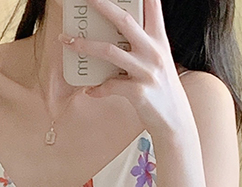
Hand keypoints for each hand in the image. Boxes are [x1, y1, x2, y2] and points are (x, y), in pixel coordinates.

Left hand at [58, 0, 192, 139]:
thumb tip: (115, 33)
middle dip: (102, 5)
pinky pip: (110, 85)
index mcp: (159, 39)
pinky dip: (97, 88)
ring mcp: (146, 71)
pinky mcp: (138, 92)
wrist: (175, 120)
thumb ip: (143, 43)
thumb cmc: (162, 88)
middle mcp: (153, 51)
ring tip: (67, 41)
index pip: (152, 6)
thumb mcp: (159, 60)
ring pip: (110, 51)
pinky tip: (90, 89)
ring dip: (85, 45)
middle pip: (124, 20)